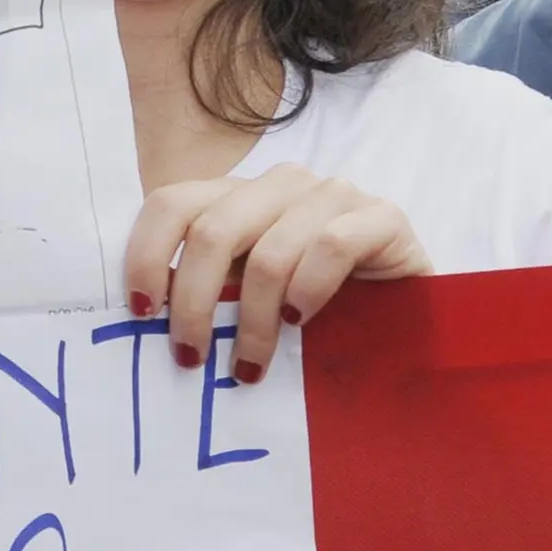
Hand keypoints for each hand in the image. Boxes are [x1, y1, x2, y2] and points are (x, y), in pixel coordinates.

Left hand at [125, 163, 427, 386]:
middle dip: (193, 302)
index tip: (141, 313)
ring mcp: (334, 195)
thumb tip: (144, 325)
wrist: (409, 317)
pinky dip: (309, 291)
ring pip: (270, 251)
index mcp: (239, 197)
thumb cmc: (320, 313)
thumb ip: (209, 293)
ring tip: (251, 365)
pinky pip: (332, 247)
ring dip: (254, 320)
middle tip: (191, 356)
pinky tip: (301, 323)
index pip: (172, 204)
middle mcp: (282, 185)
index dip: (146, 255)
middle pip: (212, 230)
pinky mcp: (382, 217)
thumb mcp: (252, 299)